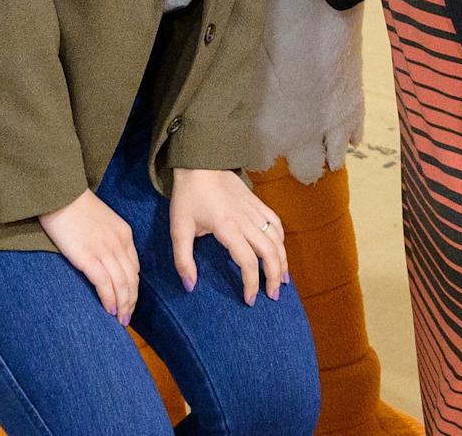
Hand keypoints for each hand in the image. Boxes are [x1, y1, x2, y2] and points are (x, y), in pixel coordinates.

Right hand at [40, 188, 139, 321]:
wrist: (59, 193)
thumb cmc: (73, 205)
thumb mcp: (100, 220)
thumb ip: (107, 239)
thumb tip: (103, 260)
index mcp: (124, 233)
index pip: (134, 267)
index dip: (133, 288)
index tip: (129, 301)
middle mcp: (119, 243)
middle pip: (131, 279)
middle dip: (131, 301)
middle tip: (127, 318)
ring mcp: (105, 250)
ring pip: (121, 285)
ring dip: (122, 305)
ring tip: (119, 320)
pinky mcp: (88, 257)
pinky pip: (105, 284)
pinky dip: (109, 300)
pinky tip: (109, 311)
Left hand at [169, 168, 286, 305]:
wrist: (199, 160)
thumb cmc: (188, 195)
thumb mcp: (179, 227)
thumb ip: (183, 259)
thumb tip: (190, 285)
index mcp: (227, 227)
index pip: (247, 261)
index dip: (251, 284)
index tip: (249, 300)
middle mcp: (246, 219)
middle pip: (270, 252)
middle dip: (274, 277)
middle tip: (273, 296)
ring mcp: (254, 209)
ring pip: (277, 238)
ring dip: (282, 260)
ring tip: (283, 280)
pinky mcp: (256, 202)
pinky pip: (275, 222)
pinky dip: (280, 239)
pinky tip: (279, 251)